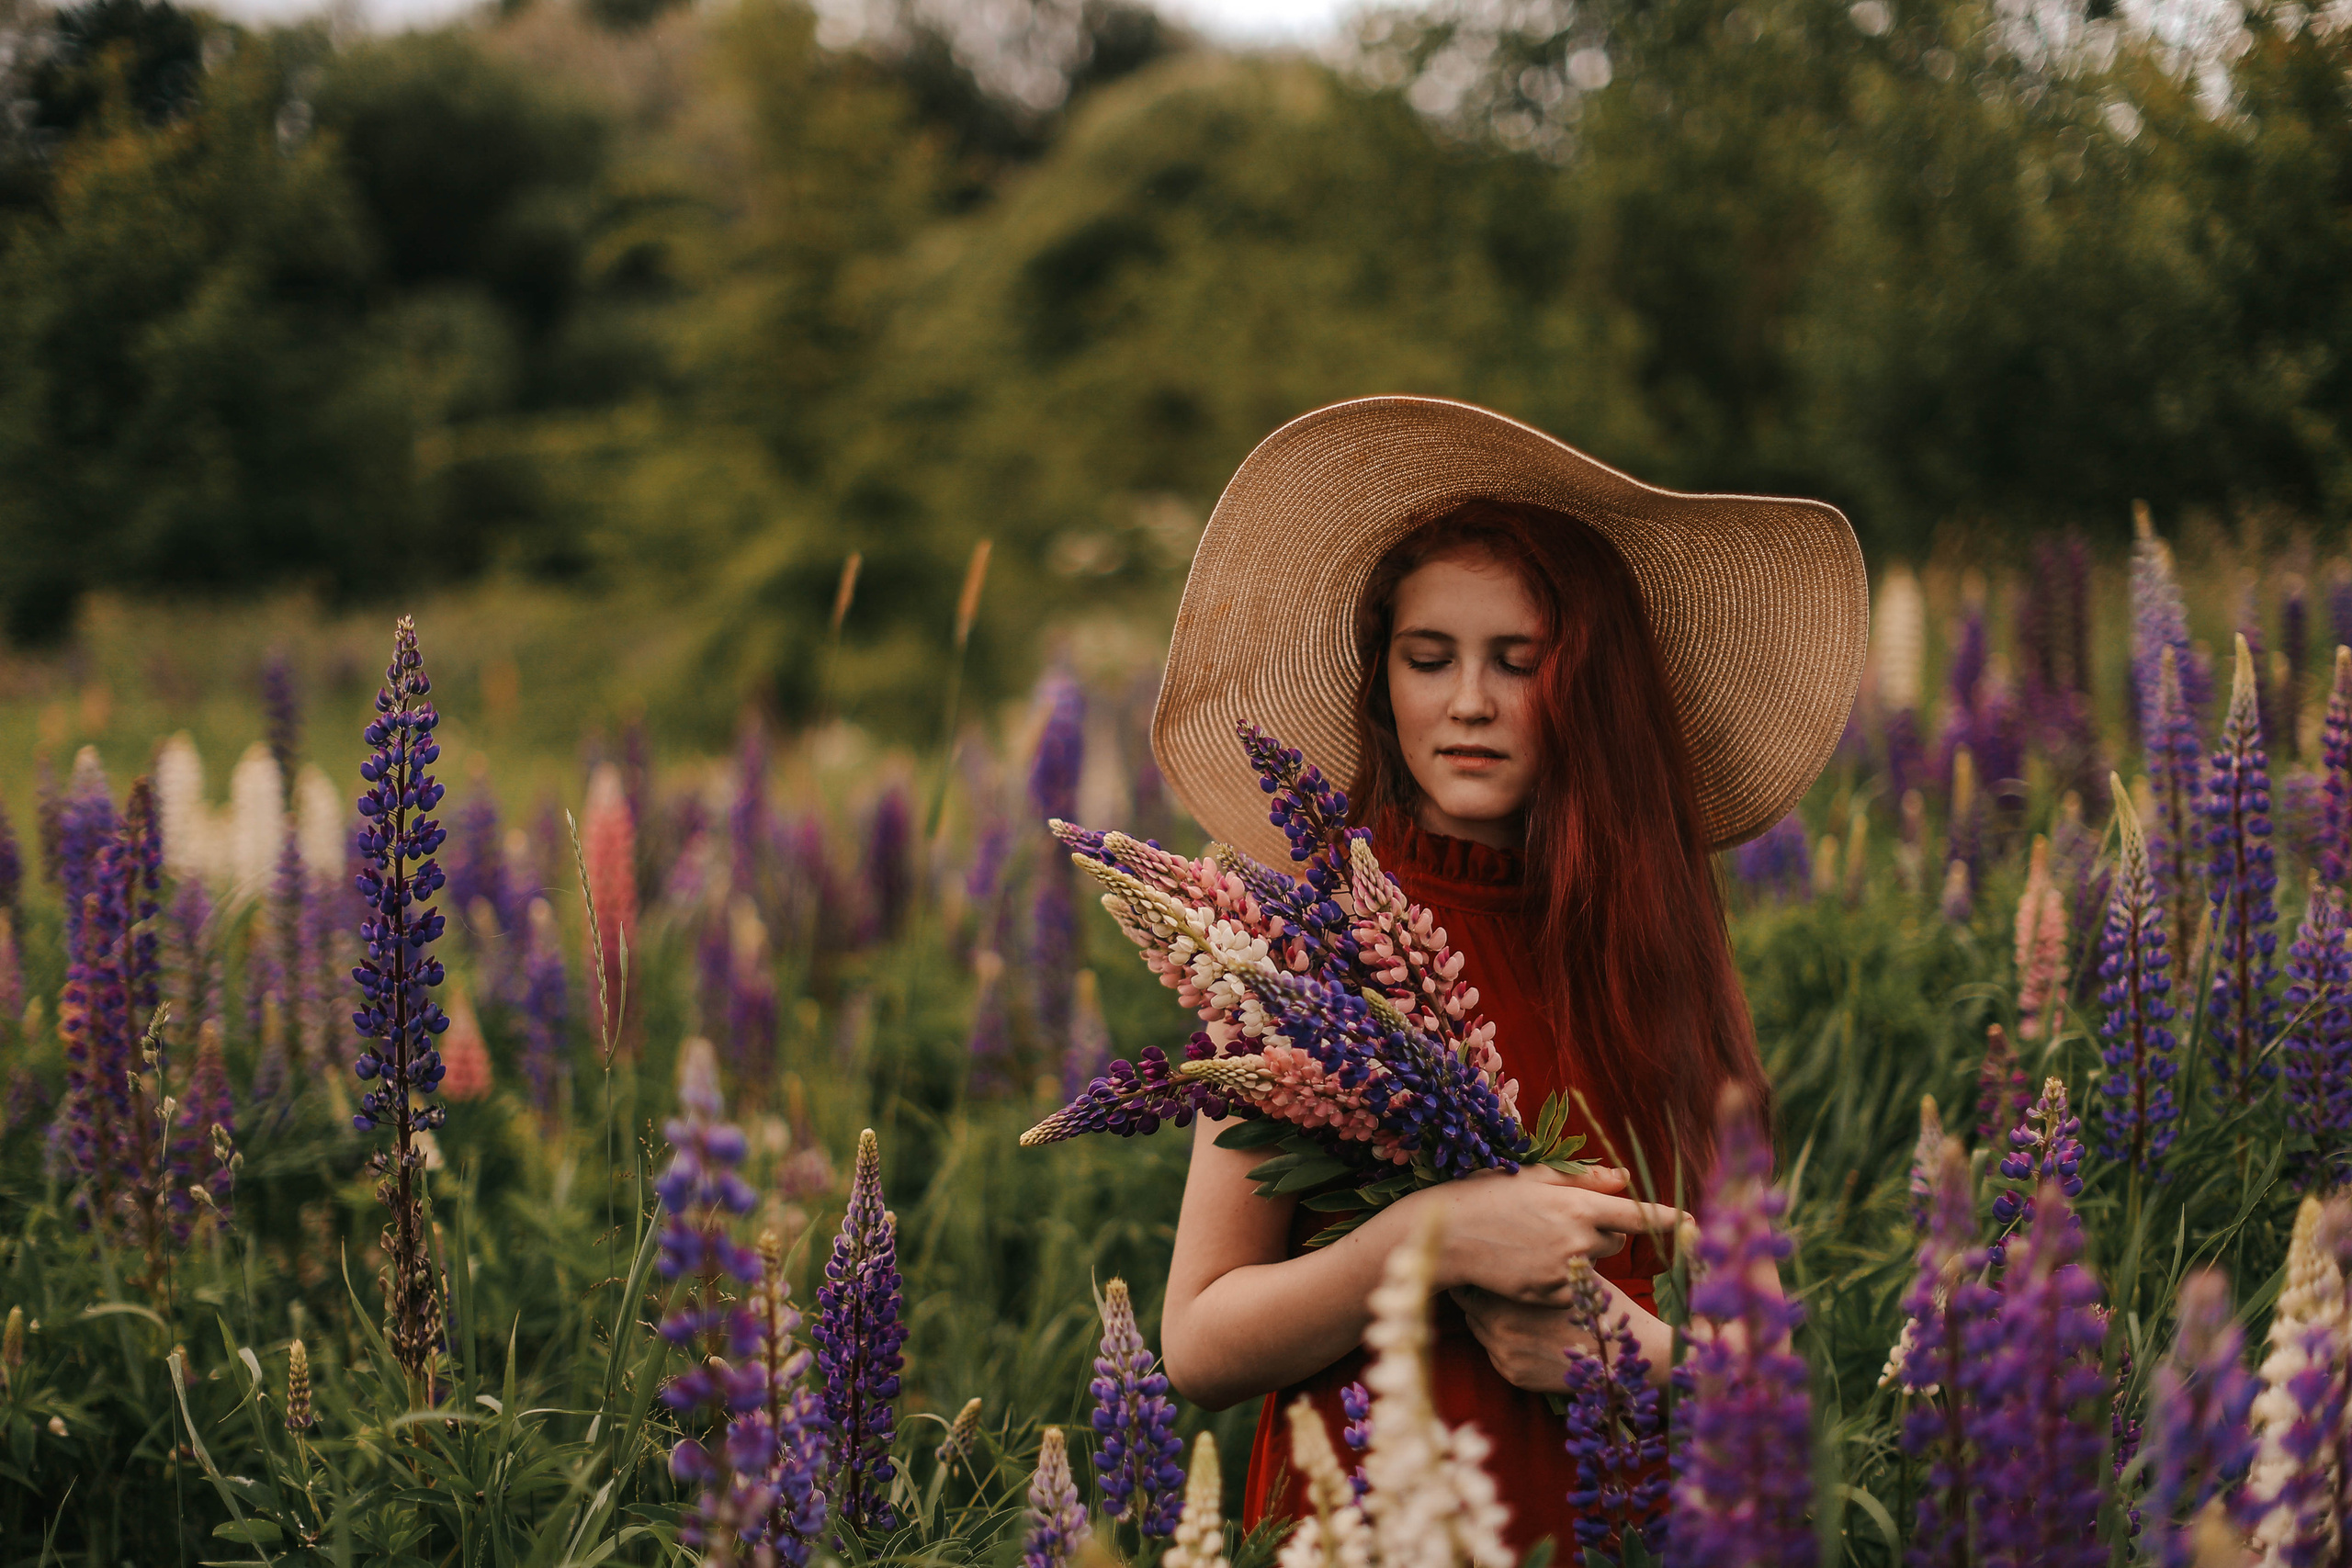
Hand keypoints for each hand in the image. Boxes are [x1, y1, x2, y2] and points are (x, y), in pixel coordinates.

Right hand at [1409, 1163, 1682, 1306]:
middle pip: (1616, 1241)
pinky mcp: (1550, 1294)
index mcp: (1578, 1204)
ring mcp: (1564, 1270)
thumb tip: (1624, 1178)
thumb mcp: (1536, 1176)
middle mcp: (1578, 1239)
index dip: (1669, 1219)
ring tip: (1536, 1242)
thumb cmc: (1489, 1194)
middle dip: (1600, 1233)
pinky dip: (1559, 1278)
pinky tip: (1528, 1264)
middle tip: (1561, 1223)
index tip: (1695, 1223)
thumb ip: (1585, 1178)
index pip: (1638, 1214)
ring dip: (1579, 1255)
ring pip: (1594, 1264)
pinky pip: (1571, 1287)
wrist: (1449, 1235)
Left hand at [1452, 1279, 1667, 1392]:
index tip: (1486, 1261)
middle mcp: (1500, 1324)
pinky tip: (1525, 1333)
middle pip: (1469, 1302)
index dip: (1482, 1267)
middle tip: (1494, 1284)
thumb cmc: (1601, 1309)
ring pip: (1478, 1327)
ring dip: (1488, 1317)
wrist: (1624, 1359)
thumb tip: (1520, 1236)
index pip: (1475, 1276)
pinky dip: (1502, 1342)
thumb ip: (1541, 1259)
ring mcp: (1504, 1353)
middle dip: (1480, 1293)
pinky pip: (1493, 1352)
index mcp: (1512, 1293)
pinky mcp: (1514, 1375)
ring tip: (1511, 1307)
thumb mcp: (1572, 1273)